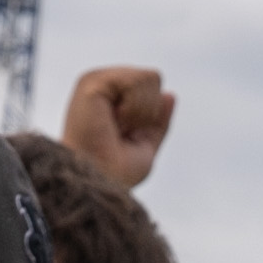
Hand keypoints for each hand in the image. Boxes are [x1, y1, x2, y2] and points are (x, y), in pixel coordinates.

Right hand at [61, 65, 173, 190]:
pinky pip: (136, 81)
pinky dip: (134, 108)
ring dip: (140, 112)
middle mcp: (101, 85)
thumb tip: (170, 95)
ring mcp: (96, 80)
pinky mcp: (93, 81)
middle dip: (147, 113)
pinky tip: (113, 120)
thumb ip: (157, 121)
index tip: (125, 138)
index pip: (151, 87)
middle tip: (121, 133)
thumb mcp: (145, 145)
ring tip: (115, 128)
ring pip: (148, 78)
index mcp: (111, 97)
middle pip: (153, 79)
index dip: (149, 116)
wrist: (101, 183)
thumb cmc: (116, 173)